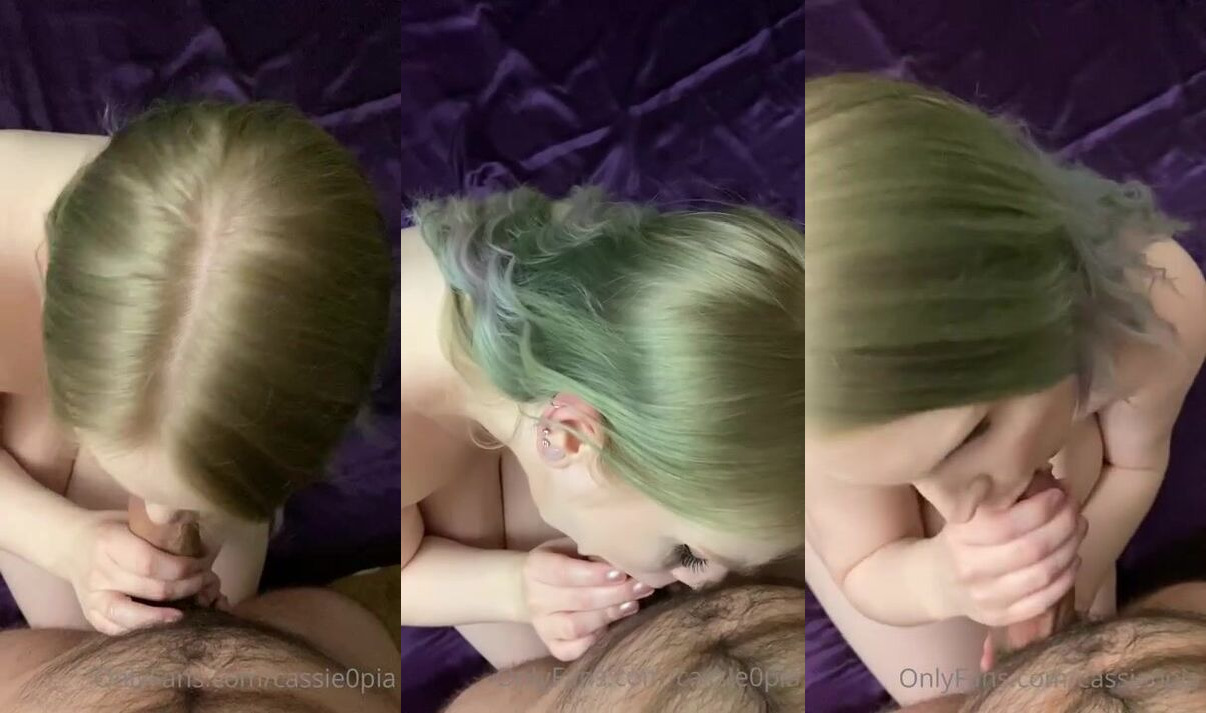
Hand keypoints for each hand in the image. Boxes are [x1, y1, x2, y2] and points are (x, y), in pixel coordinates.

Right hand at [62, 510, 219, 634]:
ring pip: (134, 616)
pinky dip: (145, 627)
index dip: (182, 568)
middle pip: (152, 589)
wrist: (70, 543)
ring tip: (191, 605)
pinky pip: (117, 629)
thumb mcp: (134, 517)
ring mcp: (92, 598)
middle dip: (187, 587)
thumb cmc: (112, 528)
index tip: (203, 563)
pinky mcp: (90, 614)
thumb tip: (205, 538)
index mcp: (109, 543)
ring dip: (168, 614)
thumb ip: (162, 529)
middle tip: (206, 580)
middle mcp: (99, 573)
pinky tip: (166, 620)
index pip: (151, 563)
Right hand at [520, 538, 654, 660]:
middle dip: (614, 595)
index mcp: (535, 568)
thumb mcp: (570, 547)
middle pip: (577, 600)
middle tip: (642, 587)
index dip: (593, 574)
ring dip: (608, 616)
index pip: (563, 572)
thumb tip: (625, 559)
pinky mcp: (550, 645)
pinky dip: (593, 642)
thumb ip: (591, 552)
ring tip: (633, 604)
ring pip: (575, 627)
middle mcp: (534, 599)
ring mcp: (541, 626)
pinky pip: (570, 651)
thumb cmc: (562, 560)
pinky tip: (612, 627)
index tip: (621, 573)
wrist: (533, 588)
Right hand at [935, 487, 1085, 626]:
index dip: (1041, 509)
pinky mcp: (1001, 617)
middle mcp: (971, 570)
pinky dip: (1066, 578)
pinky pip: (1044, 599)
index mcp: (960, 538)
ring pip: (1043, 574)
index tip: (1059, 493)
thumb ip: (1001, 498)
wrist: (938, 583)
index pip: (1008, 525)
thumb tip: (1049, 479)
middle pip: (1031, 550)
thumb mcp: (968, 514)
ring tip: (1078, 531)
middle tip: (1075, 511)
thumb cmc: (961, 540)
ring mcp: (986, 598)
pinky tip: (1072, 559)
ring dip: (1070, 549)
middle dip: (1063, 526)